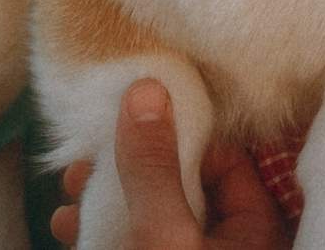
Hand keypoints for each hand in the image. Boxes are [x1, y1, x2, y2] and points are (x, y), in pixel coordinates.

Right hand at [48, 80, 292, 247]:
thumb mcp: (161, 235)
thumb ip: (154, 167)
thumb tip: (146, 90)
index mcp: (256, 233)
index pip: (223, 160)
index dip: (176, 133)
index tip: (132, 108)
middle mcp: (231, 245)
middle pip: (182, 185)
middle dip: (130, 166)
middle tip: (86, 154)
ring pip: (153, 214)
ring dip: (107, 199)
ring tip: (69, 187)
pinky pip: (138, 240)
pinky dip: (104, 231)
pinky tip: (68, 225)